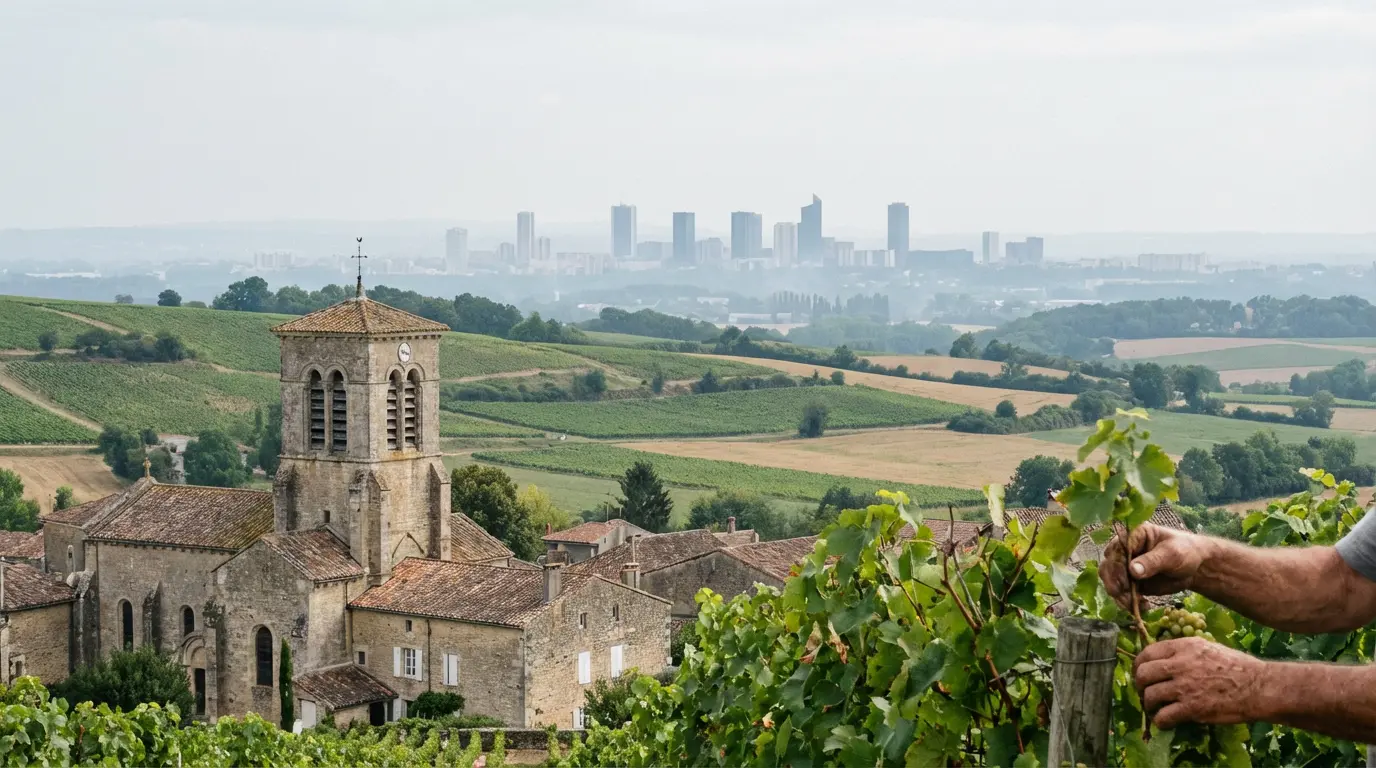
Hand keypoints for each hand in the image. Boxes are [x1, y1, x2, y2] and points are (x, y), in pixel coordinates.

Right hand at [1100, 523, 1207, 609]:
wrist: (1195, 567)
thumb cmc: (1184, 552)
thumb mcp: (1172, 554)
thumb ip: (1152, 561)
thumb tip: (1132, 570)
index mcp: (1133, 536)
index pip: (1116, 549)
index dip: (1116, 565)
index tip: (1124, 581)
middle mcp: (1124, 550)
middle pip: (1108, 566)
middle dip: (1114, 583)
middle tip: (1125, 596)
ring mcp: (1126, 567)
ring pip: (1111, 581)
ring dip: (1119, 595)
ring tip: (1133, 605)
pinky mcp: (1131, 582)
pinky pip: (1122, 593)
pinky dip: (1128, 602)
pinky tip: (1142, 606)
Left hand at [1134, 637, 1266, 727]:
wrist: (1259, 687)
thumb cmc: (1238, 667)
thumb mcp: (1208, 647)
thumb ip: (1185, 652)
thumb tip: (1166, 659)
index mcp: (1184, 646)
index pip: (1148, 652)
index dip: (1140, 665)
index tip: (1141, 673)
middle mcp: (1180, 664)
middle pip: (1143, 674)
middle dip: (1139, 685)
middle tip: (1145, 692)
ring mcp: (1184, 687)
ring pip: (1150, 695)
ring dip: (1149, 704)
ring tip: (1155, 709)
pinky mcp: (1192, 708)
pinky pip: (1163, 716)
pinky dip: (1160, 721)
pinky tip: (1165, 721)